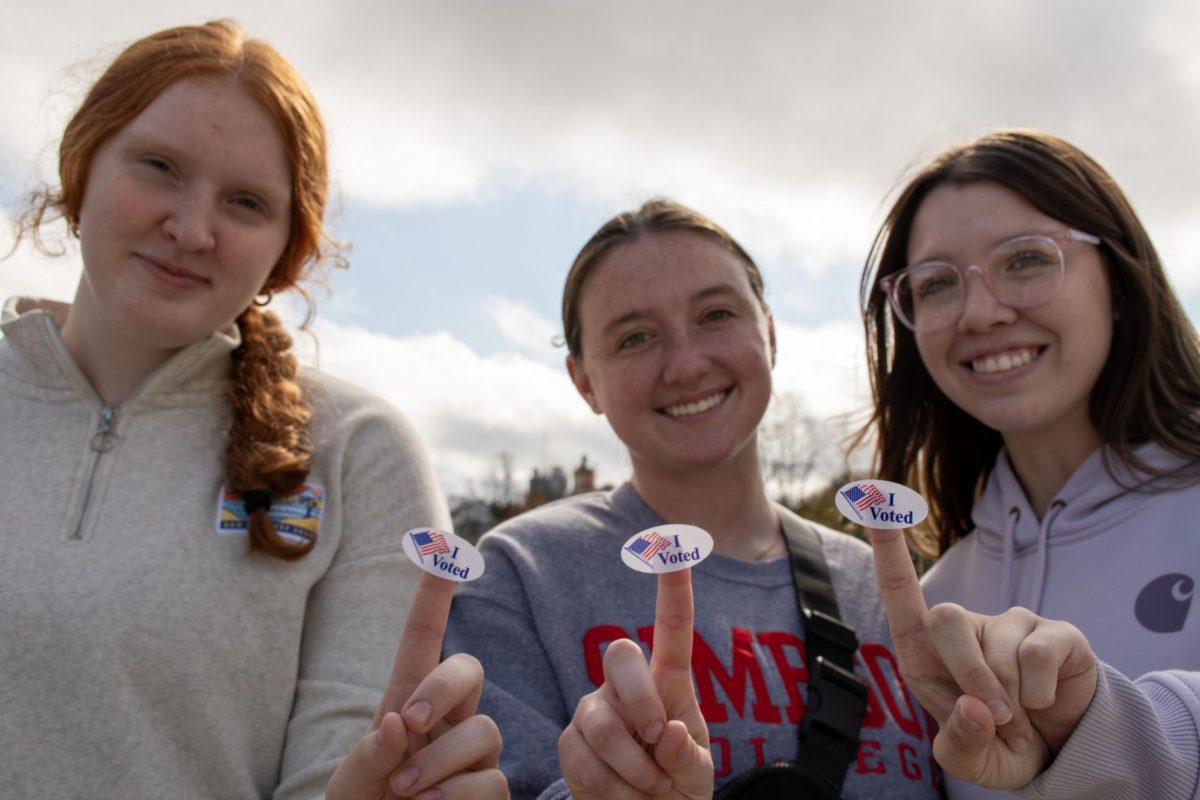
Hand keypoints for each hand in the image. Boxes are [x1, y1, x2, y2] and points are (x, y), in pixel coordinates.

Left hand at [327, 571, 507, 799]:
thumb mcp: (349, 789)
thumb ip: (367, 759)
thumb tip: (398, 725)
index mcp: (406, 703)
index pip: (424, 639)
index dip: (433, 596)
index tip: (439, 551)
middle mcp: (448, 720)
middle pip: (468, 669)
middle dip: (442, 688)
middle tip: (408, 724)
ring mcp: (475, 754)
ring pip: (483, 732)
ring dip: (439, 765)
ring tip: (406, 795)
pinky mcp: (491, 789)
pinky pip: (491, 781)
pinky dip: (457, 798)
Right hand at [559, 568, 712, 798]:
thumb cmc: (676, 791)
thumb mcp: (697, 776)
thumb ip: (688, 757)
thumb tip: (665, 734)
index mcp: (668, 686)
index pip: (672, 629)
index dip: (673, 589)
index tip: (675, 548)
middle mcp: (626, 689)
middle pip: (621, 656)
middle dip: (642, 702)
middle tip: (657, 742)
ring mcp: (593, 713)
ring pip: (601, 721)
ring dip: (633, 767)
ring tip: (648, 789)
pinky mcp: (570, 743)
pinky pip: (582, 758)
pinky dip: (612, 788)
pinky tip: (624, 797)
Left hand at [868, 527, 1096, 788]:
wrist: (1058, 755)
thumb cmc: (996, 745)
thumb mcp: (968, 760)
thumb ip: (959, 743)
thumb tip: (975, 708)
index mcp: (927, 650)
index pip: (900, 590)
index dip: (888, 547)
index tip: (873, 502)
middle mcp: (966, 626)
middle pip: (945, 617)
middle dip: (969, 675)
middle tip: (994, 717)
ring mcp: (1011, 623)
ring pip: (997, 648)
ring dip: (1010, 699)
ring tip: (1019, 716)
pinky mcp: (1054, 632)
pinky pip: (1037, 655)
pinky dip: (1039, 695)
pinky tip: (1044, 703)